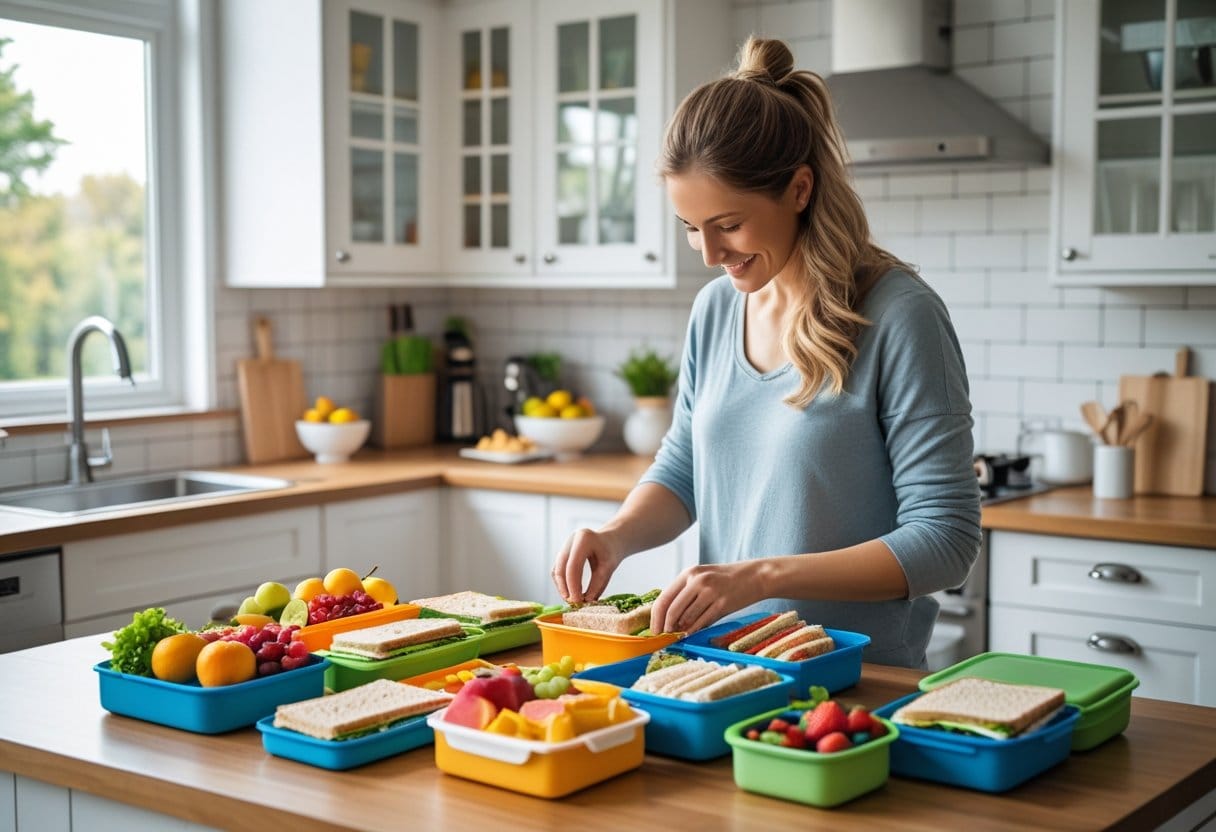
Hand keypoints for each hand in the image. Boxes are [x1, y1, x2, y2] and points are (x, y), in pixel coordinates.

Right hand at [552, 528, 625, 603]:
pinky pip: (558, 571)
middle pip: (560, 568)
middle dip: (564, 588)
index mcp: (584, 539)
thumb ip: (597, 584)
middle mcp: (571, 541)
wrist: (611, 542)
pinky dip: (562, 583)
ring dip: (562, 587)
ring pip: (556, 570)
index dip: (573, 585)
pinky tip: (570, 593)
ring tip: (572, 600)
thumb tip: (587, 602)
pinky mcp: (562, 554)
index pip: (573, 565)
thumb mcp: (609, 568)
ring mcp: (565, 546)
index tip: (578, 601)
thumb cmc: (611, 553)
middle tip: (573, 603)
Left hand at [650, 562, 764, 634]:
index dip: (656, 617)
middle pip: (672, 610)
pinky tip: (691, 633)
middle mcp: (697, 580)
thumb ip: (686, 594)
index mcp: (689, 573)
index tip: (654, 630)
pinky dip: (694, 630)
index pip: (664, 598)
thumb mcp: (703, 579)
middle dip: (666, 627)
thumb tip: (669, 619)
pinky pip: (702, 622)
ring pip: (686, 618)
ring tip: (680, 634)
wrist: (756, 576)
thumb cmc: (727, 580)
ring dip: (681, 630)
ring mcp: (710, 591)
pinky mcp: (722, 603)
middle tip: (665, 637)